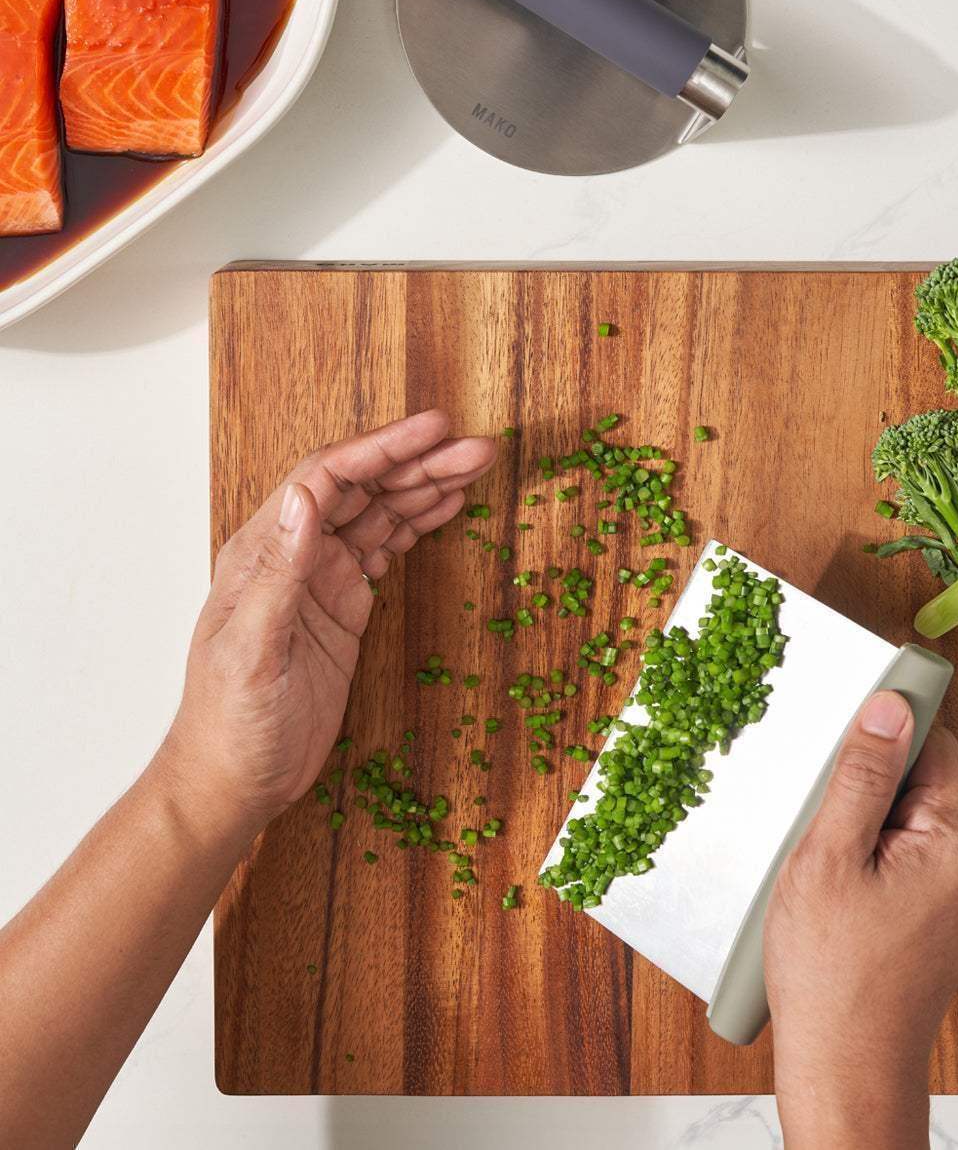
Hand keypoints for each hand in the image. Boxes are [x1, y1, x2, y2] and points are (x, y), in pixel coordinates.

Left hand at [159, 410, 495, 841]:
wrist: (235, 779)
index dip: (381, 448)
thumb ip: (280, 572)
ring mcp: (320, 576)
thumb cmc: (232, 720)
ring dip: (424, 486)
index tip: (434, 429)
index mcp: (263, 550)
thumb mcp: (254, 649)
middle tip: (475, 447)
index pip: (327, 477)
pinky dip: (416, 523)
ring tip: (473, 465)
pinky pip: (383, 547)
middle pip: (360, 486)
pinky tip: (447, 506)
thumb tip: (304, 496)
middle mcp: (292, 552)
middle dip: (417, 461)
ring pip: (377, 512)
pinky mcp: (343, 603)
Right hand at [764, 691, 957, 1149]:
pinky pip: (917, 850)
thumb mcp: (829, 855)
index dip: (885, 730)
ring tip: (827, 860)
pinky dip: (877, 850)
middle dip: (870, 782)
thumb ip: (863, 775)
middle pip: (927, 777)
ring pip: (917, 814)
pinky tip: (840, 882)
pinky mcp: (951, 912)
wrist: (846, 1066)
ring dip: (869, 818)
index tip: (840, 735)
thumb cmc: (830, 971)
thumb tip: (891, 706)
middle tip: (821, 818)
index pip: (935, 742)